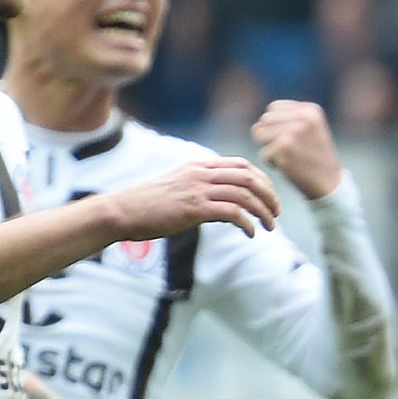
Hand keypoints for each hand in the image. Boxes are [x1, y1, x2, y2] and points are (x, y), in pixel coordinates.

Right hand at [106, 155, 279, 242]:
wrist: (120, 210)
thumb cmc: (145, 204)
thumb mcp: (175, 188)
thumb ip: (199, 190)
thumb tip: (223, 207)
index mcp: (197, 166)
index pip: (240, 164)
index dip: (261, 179)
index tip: (269, 195)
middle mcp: (200, 174)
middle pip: (249, 176)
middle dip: (269, 194)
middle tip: (276, 212)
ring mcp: (197, 189)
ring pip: (245, 194)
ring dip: (263, 211)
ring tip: (270, 226)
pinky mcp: (194, 209)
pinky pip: (232, 212)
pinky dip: (247, 223)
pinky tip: (249, 234)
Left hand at [252, 99, 343, 199]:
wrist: (329, 183)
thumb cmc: (314, 157)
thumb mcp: (310, 130)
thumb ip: (289, 119)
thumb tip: (257, 126)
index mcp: (310, 110)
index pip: (273, 109)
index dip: (275, 125)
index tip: (290, 140)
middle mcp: (302, 117)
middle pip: (264, 121)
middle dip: (269, 136)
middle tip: (287, 151)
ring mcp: (293, 132)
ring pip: (259, 135)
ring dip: (268, 148)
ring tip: (286, 156)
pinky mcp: (285, 148)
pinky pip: (263, 153)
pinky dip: (272, 163)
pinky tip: (288, 166)